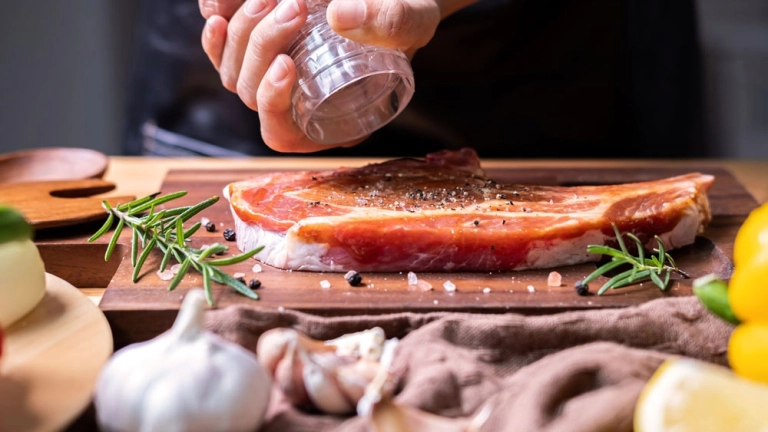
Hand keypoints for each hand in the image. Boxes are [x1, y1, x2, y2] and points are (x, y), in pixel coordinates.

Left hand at [199, 0, 473, 151]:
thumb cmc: (409, 15)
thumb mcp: (414, 19)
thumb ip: (390, 21)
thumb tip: (340, 15)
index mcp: (332, 121)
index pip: (283, 133)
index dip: (273, 103)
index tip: (287, 63)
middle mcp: (297, 106)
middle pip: (252, 95)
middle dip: (261, 50)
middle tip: (291, 7)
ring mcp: (274, 78)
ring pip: (233, 74)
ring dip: (241, 36)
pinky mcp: (259, 51)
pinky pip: (222, 54)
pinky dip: (215, 37)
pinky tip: (216, 12)